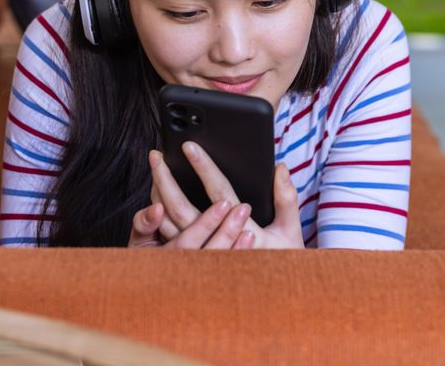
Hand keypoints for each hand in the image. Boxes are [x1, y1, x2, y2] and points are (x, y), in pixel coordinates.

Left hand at [148, 143, 304, 249]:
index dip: (203, 167)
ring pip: (170, 222)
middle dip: (166, 178)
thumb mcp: (289, 232)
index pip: (219, 193)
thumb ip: (286, 199)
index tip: (189, 147)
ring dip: (159, 194)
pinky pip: (167, 235)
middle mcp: (215, 247)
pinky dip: (159, 214)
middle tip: (157, 154)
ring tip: (155, 168)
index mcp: (242, 233)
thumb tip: (279, 168)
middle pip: (181, 207)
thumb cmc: (278, 263)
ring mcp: (198, 256)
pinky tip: (155, 195)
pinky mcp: (188, 261)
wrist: (267, 297)